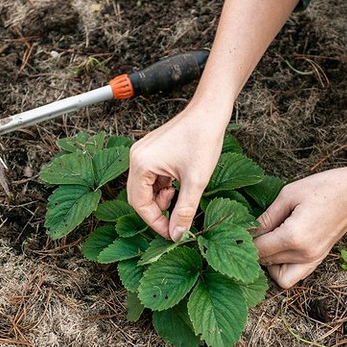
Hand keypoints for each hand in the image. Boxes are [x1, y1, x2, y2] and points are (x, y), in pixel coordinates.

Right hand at [127, 108, 227, 239]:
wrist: (209, 111)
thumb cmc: (203, 139)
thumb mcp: (196, 181)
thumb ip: (185, 211)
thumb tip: (177, 235)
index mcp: (141, 164)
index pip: (139, 204)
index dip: (155, 222)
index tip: (172, 233)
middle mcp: (136, 157)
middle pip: (138, 197)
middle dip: (157, 212)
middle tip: (176, 222)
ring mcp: (142, 153)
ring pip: (145, 188)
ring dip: (161, 199)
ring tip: (180, 197)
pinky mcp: (152, 151)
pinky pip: (151, 177)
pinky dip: (163, 187)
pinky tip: (178, 186)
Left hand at [253, 165, 346, 288]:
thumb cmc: (324, 187)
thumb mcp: (289, 195)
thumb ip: (267, 216)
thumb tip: (249, 230)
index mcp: (293, 237)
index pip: (258, 249)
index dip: (245, 240)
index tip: (239, 229)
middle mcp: (303, 254)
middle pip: (265, 262)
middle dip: (254, 249)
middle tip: (251, 231)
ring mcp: (313, 260)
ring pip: (278, 274)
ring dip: (268, 261)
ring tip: (267, 240)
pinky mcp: (319, 260)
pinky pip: (293, 276)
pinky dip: (282, 268)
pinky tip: (280, 248)